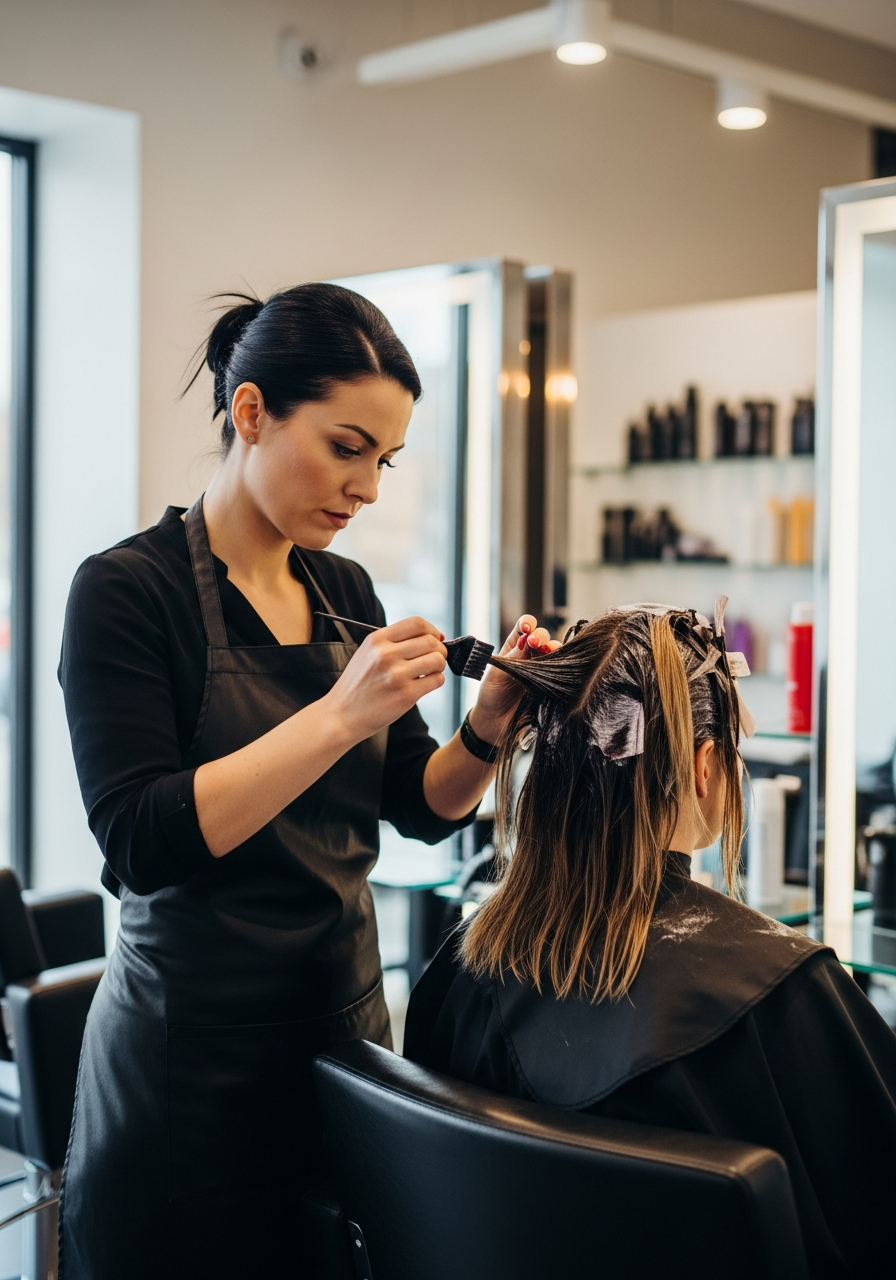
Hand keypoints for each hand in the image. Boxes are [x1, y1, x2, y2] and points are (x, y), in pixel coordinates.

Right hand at [325, 616, 446, 740]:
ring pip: (438, 660)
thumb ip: (394, 642)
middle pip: (431, 642)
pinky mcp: (406, 695)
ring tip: (428, 673)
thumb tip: (433, 637)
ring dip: (439, 666)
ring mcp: (396, 675)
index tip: (436, 639)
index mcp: (377, 639)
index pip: (417, 624)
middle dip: (439, 650)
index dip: (433, 630)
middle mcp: (386, 654)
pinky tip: (423, 685)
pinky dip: (435, 681)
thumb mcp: (367, 653)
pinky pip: (436, 680)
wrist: (341, 715)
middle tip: (434, 659)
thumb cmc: (358, 685)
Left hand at [468, 615, 561, 742]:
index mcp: (514, 648)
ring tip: (548, 652)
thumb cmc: (492, 696)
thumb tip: (526, 641)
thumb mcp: (496, 675)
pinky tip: (559, 665)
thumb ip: (512, 658)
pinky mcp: (551, 683)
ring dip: (553, 648)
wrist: (495, 722)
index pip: (524, 628)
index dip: (527, 623)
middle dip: (541, 636)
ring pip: (555, 651)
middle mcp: (531, 655)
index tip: (527, 628)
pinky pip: (561, 670)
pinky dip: (563, 664)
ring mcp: (542, 668)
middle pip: (542, 637)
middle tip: (534, 643)